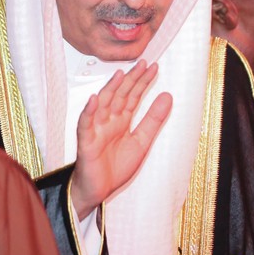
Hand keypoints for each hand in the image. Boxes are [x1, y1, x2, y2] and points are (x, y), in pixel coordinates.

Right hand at [70, 61, 172, 217]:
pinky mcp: (86, 142)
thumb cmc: (114, 167)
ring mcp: (96, 129)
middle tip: (142, 64)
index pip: (133, 97)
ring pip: (103, 105)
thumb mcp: (142, 141)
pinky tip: (94, 99)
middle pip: (120, 96)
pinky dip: (89, 112)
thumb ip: (153, 120)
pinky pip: (86, 124)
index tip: (153, 68)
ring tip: (120, 75)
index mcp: (121, 120)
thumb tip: (167, 97)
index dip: (142, 82)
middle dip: (131, 80)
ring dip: (110, 90)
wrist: (98, 190)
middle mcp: (108, 121)